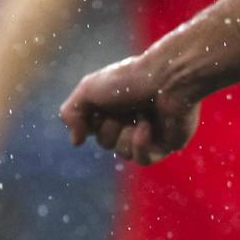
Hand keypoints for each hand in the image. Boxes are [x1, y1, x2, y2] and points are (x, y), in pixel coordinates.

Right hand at [58, 54, 200, 164]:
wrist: (168, 79)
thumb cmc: (129, 80)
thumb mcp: (88, 89)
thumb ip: (71, 113)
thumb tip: (76, 142)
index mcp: (111, 104)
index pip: (89, 127)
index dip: (90, 120)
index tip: (97, 106)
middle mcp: (128, 118)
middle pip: (104, 141)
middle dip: (110, 126)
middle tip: (124, 107)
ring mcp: (147, 133)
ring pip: (123, 153)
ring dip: (127, 134)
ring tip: (142, 114)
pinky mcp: (164, 144)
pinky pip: (142, 160)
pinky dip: (141, 144)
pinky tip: (148, 125)